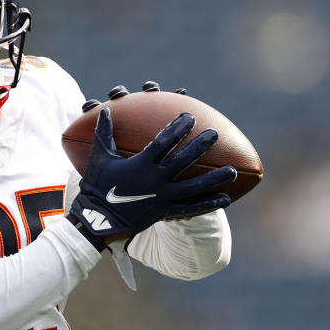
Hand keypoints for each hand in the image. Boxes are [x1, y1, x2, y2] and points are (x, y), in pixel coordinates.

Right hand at [69, 107, 235, 244]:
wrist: (98, 220)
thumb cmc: (97, 186)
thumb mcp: (99, 158)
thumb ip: (103, 134)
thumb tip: (104, 110)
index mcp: (141, 165)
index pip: (164, 142)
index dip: (178, 129)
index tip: (189, 117)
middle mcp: (155, 180)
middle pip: (183, 161)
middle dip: (200, 146)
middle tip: (214, 134)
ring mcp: (162, 197)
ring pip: (193, 187)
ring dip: (214, 178)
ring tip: (233, 170)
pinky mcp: (165, 211)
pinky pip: (191, 208)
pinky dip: (208, 203)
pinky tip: (225, 198)